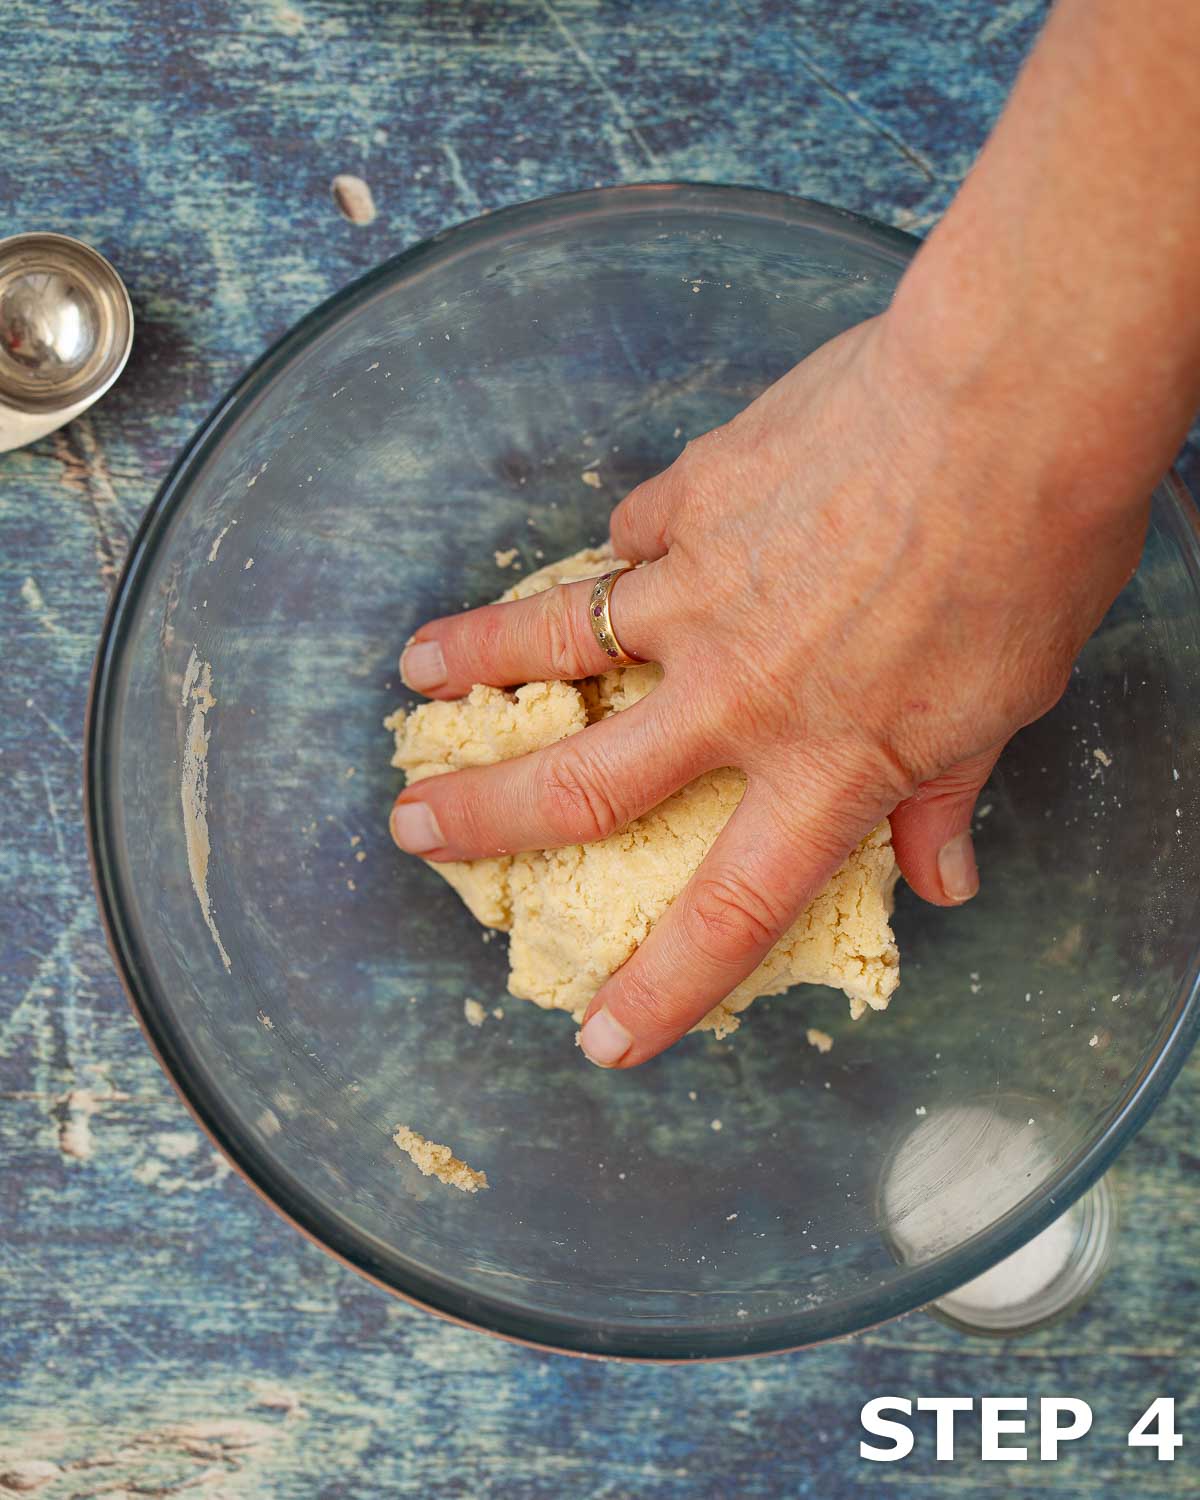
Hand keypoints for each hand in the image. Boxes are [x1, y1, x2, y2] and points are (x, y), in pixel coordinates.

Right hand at [390, 313, 1147, 1067]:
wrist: (1005, 404)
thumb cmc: (1030, 561)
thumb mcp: (1004, 704)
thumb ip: (945, 796)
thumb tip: (943, 880)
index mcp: (824, 763)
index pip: (730, 907)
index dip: (664, 986)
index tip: (600, 1040)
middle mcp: (738, 692)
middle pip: (582, 779)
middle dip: (487, 816)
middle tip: (413, 826)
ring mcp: (701, 589)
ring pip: (560, 636)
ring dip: (478, 657)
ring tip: (415, 671)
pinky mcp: (696, 494)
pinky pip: (637, 536)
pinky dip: (625, 552)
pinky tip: (623, 549)